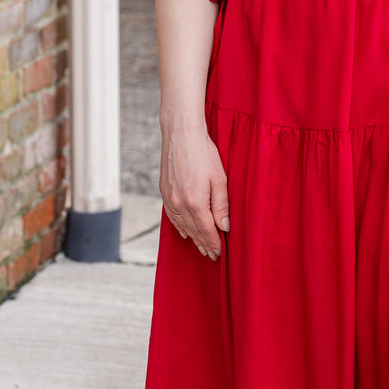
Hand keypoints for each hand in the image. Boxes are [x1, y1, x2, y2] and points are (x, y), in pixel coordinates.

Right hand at [158, 126, 229, 260]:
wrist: (180, 134)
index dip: (213, 243)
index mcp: (195, 202)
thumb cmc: (203, 153)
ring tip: (200, 247)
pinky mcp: (164, 191)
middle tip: (211, 255)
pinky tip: (184, 231)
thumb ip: (222, 205)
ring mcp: (169, 198)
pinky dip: (179, 226)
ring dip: (192, 237)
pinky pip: (172, 216)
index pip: (206, 230)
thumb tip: (224, 227)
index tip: (219, 253)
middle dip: (204, 244)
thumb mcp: (220, 178)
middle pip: (194, 231)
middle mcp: (180, 204)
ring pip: (182, 225)